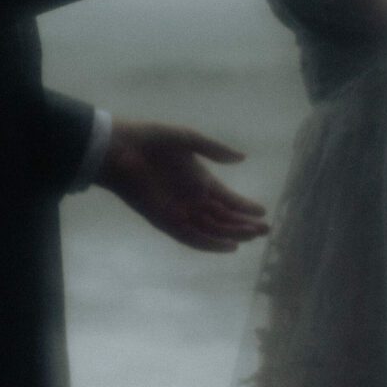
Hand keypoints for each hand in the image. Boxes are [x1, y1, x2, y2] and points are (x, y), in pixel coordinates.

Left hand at [96, 118, 270, 253]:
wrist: (120, 150)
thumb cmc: (152, 140)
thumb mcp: (188, 139)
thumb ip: (214, 150)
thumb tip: (242, 158)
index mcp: (200, 180)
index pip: (228, 199)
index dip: (245, 206)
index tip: (263, 211)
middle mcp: (192, 200)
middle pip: (223, 218)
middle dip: (244, 224)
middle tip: (266, 229)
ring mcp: (180, 212)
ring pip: (211, 230)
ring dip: (232, 234)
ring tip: (252, 236)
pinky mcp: (165, 222)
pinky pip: (191, 238)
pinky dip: (210, 244)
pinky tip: (229, 246)